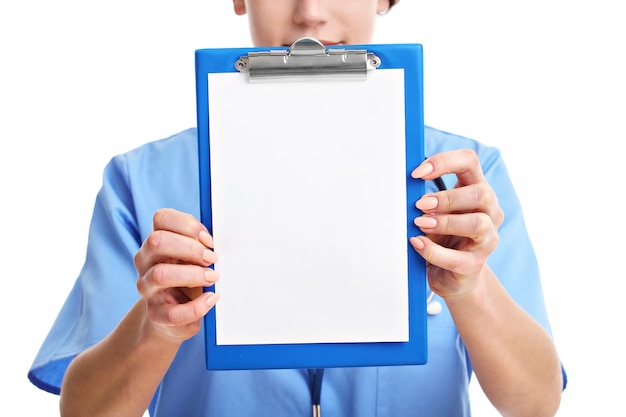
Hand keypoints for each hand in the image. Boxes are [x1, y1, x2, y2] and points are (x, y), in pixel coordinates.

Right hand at [134, 208, 218, 340]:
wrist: (176, 314)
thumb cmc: (189, 277)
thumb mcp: (193, 256)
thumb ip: (201, 244)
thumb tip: (215, 242)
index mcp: (156, 241)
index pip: (161, 219)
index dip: (187, 225)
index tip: (208, 238)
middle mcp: (146, 261)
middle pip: (157, 241)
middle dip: (190, 248)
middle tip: (212, 258)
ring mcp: (147, 287)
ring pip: (160, 275)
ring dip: (192, 275)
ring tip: (212, 277)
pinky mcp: (156, 314)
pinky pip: (173, 313)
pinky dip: (196, 307)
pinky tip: (211, 299)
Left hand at [409, 149, 503, 299]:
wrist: (452, 277)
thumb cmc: (443, 238)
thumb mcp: (434, 213)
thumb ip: (425, 200)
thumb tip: (404, 190)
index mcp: (477, 191)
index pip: (470, 161)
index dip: (444, 162)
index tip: (418, 173)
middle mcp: (489, 213)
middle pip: (482, 193)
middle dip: (447, 197)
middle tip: (420, 204)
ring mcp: (487, 240)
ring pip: (478, 224)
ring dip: (445, 222)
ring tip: (420, 224)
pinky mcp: (475, 265)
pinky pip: (457, 258)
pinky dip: (433, 251)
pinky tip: (417, 244)